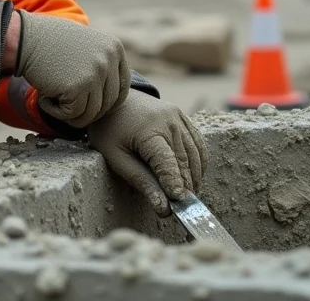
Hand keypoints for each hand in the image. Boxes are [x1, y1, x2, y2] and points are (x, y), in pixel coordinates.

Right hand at [14, 10, 130, 128]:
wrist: (25, 39)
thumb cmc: (52, 45)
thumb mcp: (88, 47)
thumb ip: (104, 66)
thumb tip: (114, 100)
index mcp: (115, 49)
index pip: (121, 91)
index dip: (104, 104)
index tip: (85, 104)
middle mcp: (109, 60)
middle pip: (108, 105)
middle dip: (86, 110)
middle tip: (64, 102)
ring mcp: (95, 73)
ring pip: (91, 114)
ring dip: (71, 113)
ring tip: (54, 98)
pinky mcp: (78, 87)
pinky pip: (73, 115)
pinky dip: (56, 112)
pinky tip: (45, 97)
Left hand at [87, 91, 208, 216]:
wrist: (113, 101)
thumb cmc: (110, 131)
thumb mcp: (117, 159)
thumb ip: (141, 181)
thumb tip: (163, 207)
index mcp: (148, 131)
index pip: (167, 162)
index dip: (174, 183)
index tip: (179, 203)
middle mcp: (168, 121)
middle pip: (184, 161)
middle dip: (186, 186)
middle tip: (184, 208)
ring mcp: (178, 116)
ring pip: (195, 153)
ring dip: (194, 177)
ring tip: (188, 195)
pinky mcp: (182, 116)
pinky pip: (198, 143)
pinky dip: (199, 162)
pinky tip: (193, 177)